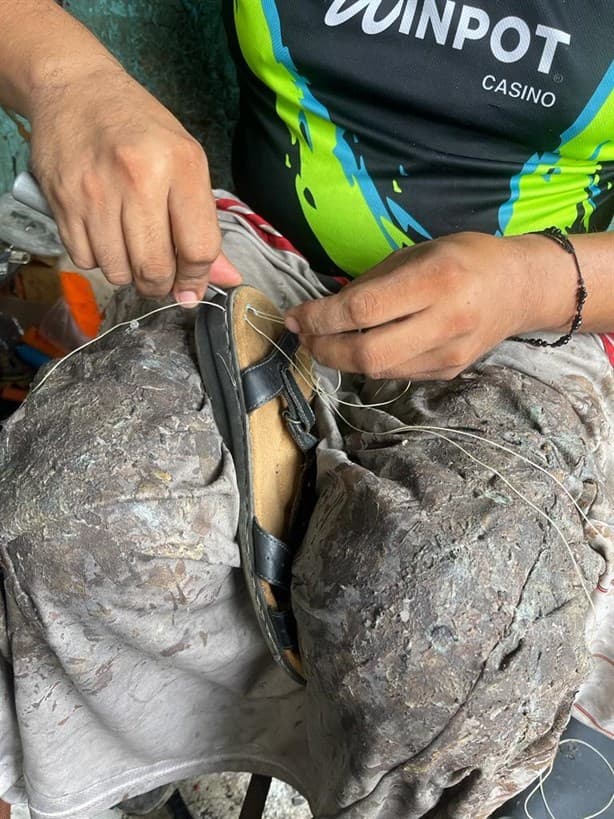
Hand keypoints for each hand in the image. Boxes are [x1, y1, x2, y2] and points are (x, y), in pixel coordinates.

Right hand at [30, 66, 240, 300]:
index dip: (197, 278)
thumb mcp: (185, 162)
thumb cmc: (138, 127)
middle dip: (161, 284)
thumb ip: (204, 224)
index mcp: (181, 165)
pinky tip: (103, 232)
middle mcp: (139, 178)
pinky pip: (84, 260)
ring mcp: (96, 192)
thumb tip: (227, 279)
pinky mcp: (62, 201)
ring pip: (118, 272)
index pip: (199, 249)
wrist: (74, 88)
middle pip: (155, 270)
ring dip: (127, 272)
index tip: (191, 285)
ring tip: (129, 245)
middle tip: (160, 273)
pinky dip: (97, 258)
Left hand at [285, 232, 571, 379]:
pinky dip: (367, 364)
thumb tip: (323, 309)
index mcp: (436, 280)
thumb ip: (371, 283)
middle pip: (366, 353)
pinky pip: (395, 374)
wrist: (520, 288)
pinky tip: (358, 347)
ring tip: (323, 341)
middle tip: (303, 337)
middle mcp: (445, 322)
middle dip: (323, 349)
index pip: (363, 310)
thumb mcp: (417, 252)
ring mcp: (449, 354)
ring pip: (377, 371)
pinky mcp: (448, 373)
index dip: (320, 318)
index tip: (295, 316)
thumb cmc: (465, 258)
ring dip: (340, 359)